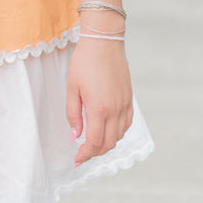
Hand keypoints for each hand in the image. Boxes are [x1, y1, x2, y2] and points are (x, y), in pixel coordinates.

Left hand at [66, 36, 133, 166]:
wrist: (104, 43)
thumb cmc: (84, 63)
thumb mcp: (72, 88)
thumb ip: (73, 114)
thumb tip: (75, 135)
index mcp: (99, 109)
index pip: (94, 142)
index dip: (85, 155)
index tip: (76, 159)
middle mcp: (115, 110)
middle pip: (108, 143)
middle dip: (95, 153)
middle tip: (83, 154)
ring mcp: (124, 104)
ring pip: (119, 135)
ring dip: (106, 144)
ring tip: (93, 143)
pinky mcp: (129, 98)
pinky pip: (126, 123)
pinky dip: (117, 132)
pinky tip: (108, 130)